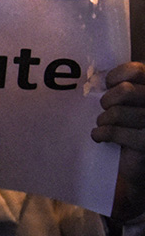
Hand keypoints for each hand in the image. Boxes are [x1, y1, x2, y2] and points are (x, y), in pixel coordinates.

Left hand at [92, 61, 144, 220]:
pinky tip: (100, 137)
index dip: (117, 76)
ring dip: (103, 120)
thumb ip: (122, 87)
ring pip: (116, 112)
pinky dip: (101, 134)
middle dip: (108, 101)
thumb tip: (95, 75)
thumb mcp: (129, 103)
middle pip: (126, 91)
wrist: (142, 165)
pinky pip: (114, 132)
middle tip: (106, 109)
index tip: (108, 85)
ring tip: (104, 125)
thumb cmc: (132, 127)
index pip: (137, 70)